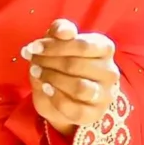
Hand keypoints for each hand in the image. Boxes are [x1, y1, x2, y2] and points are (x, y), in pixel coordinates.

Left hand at [21, 19, 119, 135]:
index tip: (34, 48)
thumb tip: (61, 31)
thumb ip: (60, 30)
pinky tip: (46, 90)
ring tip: (38, 74)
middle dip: (49, 62)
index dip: (55, 46)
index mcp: (104, 48)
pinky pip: (75, 109)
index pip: (82, 45)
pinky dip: (57, 99)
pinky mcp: (95, 114)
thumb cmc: (64, 64)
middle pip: (76, 65)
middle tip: (33, 62)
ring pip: (79, 87)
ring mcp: (105, 94)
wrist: (66, 96)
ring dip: (53, 80)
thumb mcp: (60, 43)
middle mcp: (109, 71)